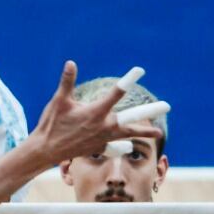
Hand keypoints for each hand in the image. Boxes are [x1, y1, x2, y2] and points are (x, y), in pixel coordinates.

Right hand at [25, 62, 164, 167]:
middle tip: (167, 106)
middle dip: (150, 111)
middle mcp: (104, 126)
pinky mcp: (98, 147)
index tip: (140, 70)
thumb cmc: (51, 124)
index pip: (116, 93)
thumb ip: (66, 82)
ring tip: (159, 133)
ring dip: (144, 132)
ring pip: (128, 133)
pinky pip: (114, 146)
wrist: (46, 150)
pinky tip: (128, 147)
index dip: (129, 80)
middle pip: (132, 117)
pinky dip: (121, 146)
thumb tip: (70, 63)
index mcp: (96, 112)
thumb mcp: (58, 101)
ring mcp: (103, 138)